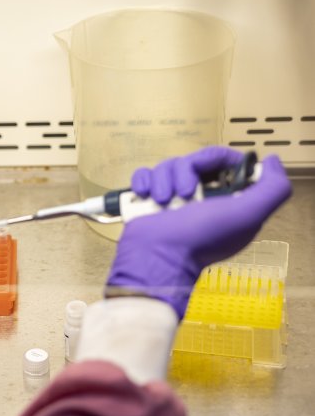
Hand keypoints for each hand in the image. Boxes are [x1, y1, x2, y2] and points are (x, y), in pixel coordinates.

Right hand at [107, 146, 291, 318]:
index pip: (225, 162)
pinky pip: (144, 174)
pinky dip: (142, 181)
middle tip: (186, 192)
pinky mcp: (147, 199)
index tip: (215, 175)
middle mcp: (200, 197)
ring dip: (163, 180)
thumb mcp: (248, 215)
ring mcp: (171, 197)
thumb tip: (273, 161)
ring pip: (168, 166)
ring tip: (162, 200)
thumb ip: (273, 189)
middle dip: (187, 171)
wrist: (156, 255)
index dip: (221, 161)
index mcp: (226, 199)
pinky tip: (145, 194)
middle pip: (193, 160)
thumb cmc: (202, 238)